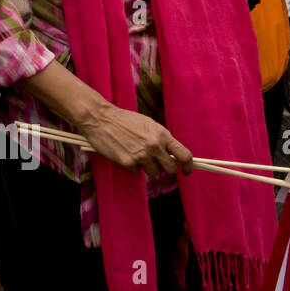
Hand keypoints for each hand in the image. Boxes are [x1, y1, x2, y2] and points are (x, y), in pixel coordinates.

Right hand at [77, 103, 194, 175]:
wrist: (99, 118)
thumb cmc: (124, 120)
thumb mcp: (148, 125)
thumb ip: (162, 139)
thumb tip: (172, 155)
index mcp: (162, 135)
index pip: (184, 155)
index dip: (189, 166)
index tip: (187, 171)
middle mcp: (154, 146)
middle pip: (170, 169)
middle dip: (165, 168)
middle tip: (157, 163)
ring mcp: (141, 155)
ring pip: (153, 172)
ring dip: (147, 166)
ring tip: (135, 153)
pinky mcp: (127, 162)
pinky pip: (136, 171)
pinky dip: (132, 166)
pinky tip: (124, 153)